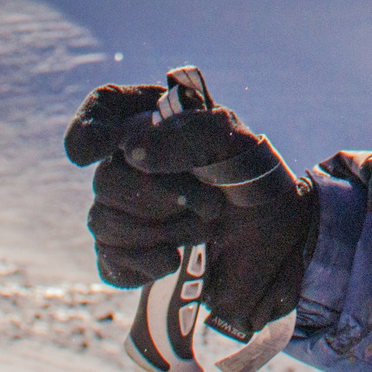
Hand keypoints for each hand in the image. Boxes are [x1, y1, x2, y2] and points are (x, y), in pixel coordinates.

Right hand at [63, 82, 319, 338]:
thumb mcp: (236, 144)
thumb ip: (188, 134)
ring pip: (103, 221)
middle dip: (159, 196)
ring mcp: (130, 210)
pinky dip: (143, 264)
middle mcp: (135, 163)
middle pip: (105, 176)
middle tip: (208, 204)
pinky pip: (108, 260)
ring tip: (204, 229)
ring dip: (160, 231)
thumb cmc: (259, 183)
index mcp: (156, 121)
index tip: (94, 151)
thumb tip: (130, 151)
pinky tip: (174, 259)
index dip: (89, 127)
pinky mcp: (132, 255)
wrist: (281, 249)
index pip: (104, 107)